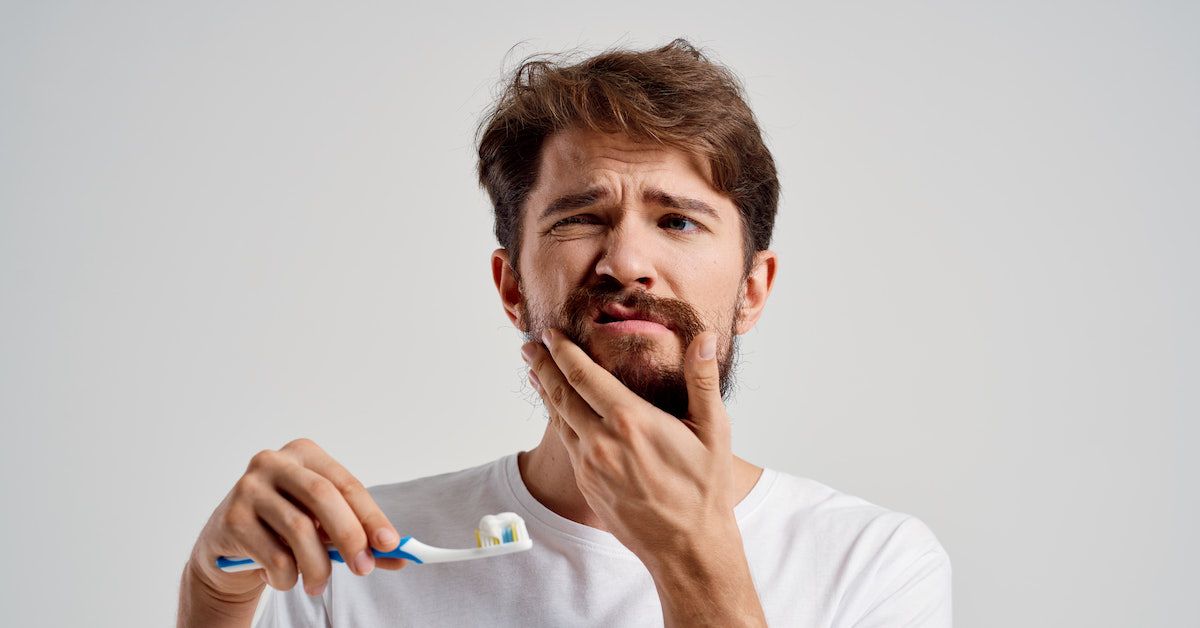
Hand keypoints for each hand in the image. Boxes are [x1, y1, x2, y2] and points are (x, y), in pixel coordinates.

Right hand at [186, 438, 406, 602]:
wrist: (229, 546)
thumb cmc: (284, 528)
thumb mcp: (324, 528)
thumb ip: (359, 538)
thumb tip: (399, 558)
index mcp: (305, 454)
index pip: (346, 484)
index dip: (371, 516)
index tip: (390, 544)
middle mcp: (274, 462)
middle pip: (323, 497)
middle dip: (350, 536)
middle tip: (363, 568)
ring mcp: (248, 488)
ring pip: (299, 529)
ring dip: (317, 566)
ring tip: (318, 585)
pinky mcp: (231, 518)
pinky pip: (273, 555)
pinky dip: (287, 576)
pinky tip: (285, 578)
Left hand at [522, 328, 737, 563]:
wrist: (688, 547)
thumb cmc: (705, 489)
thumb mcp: (714, 431)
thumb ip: (702, 380)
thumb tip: (704, 338)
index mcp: (630, 422)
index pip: (584, 376)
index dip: (563, 352)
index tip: (550, 334)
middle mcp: (602, 442)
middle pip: (560, 395)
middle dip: (543, 367)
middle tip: (529, 346)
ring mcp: (590, 466)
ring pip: (560, 421)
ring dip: (545, 394)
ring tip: (535, 373)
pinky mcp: (587, 485)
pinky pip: (567, 445)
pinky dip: (559, 422)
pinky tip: (559, 413)